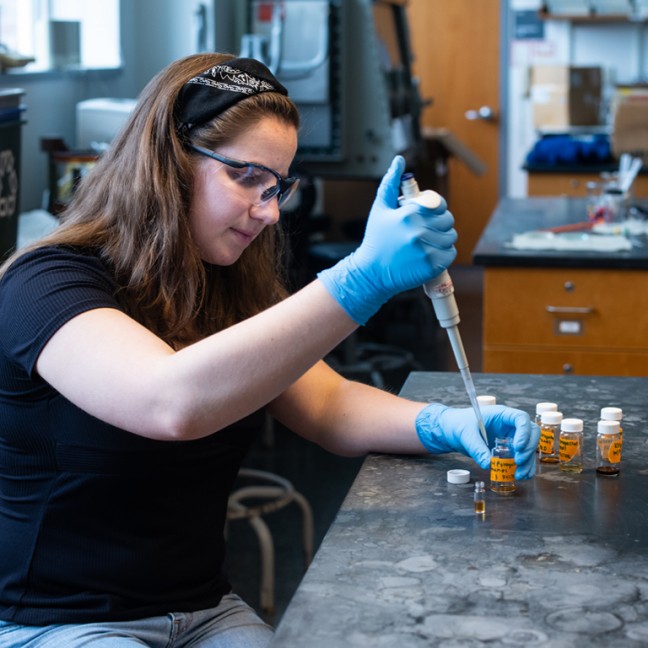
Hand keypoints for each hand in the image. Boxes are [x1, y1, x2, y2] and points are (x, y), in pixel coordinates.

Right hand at [317, 155, 456, 323]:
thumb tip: (399, 160)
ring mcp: (425, 250)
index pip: (439, 204)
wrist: (371, 273)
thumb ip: (390, 183)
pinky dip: (444, 254)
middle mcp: (418, 231)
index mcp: (408, 214)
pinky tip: (430, 254)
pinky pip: (450, 254)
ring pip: (450, 237)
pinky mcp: (431, 266)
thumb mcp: (380, 209)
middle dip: (440, 223)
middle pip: (447, 220)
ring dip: (442, 239)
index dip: (437, 208)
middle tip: (427, 230)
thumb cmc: (376, 240)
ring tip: (427, 243)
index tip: (429, 214)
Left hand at [415, 403, 538, 479]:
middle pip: (531, 433)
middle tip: (518, 462)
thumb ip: (476, 448)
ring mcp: (510, 437)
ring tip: (520, 475)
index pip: (520, 419)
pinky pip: (521, 457)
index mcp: (501, 415)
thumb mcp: (466, 435)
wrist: (452, 431)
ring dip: (528, 461)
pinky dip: (524, 467)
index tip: (517, 447)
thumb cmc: (458, 425)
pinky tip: (521, 476)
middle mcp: (509, 425)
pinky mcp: (508, 449)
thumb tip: (488, 464)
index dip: (524, 432)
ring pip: (528, 447)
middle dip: (528, 448)